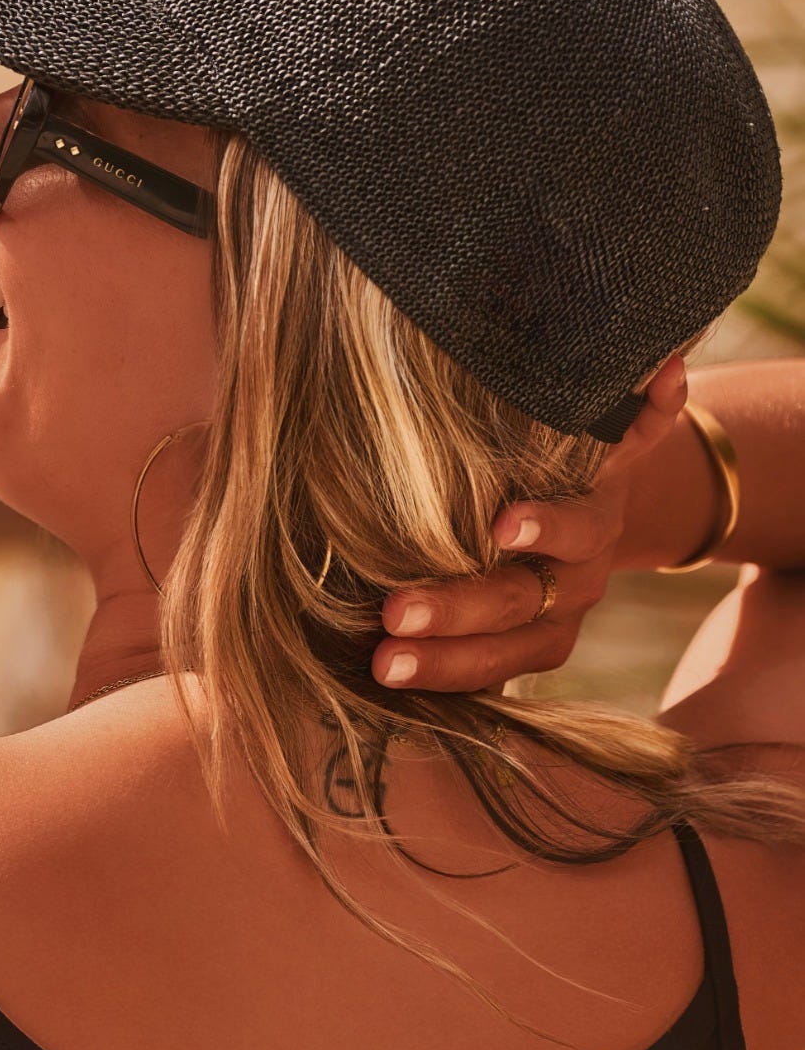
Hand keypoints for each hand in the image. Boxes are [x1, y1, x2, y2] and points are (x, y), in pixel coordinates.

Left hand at [369, 352, 689, 693]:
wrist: (596, 512)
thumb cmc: (573, 455)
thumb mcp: (606, 427)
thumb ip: (636, 403)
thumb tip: (667, 362)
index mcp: (594, 521)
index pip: (576, 529)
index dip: (546, 529)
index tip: (501, 526)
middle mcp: (576, 581)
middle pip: (520, 603)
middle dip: (457, 610)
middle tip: (394, 612)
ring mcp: (551, 628)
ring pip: (503, 658)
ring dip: (441, 664)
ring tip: (382, 665)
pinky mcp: (521, 658)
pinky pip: (483, 683)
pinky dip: (440, 687)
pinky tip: (381, 687)